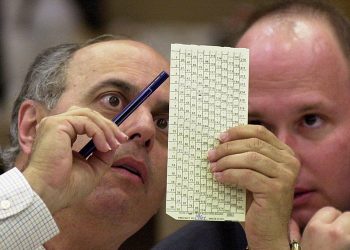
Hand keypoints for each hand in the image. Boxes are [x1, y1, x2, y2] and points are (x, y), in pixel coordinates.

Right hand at [23, 106, 127, 213]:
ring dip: (106, 129)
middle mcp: (56, 126)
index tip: (121, 139)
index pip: (86, 121)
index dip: (105, 127)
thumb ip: (103, 155)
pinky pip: (85, 121)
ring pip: (88, 115)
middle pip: (89, 114)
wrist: (49, 195)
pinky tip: (104, 147)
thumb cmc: (66, 186)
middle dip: (109, 126)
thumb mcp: (92, 168)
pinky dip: (98, 133)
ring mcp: (54, 124)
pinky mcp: (56, 125)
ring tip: (113, 145)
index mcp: (61, 135)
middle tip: (122, 139)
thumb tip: (115, 143)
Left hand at [208, 125, 299, 249]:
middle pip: (253, 144)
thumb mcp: (253, 173)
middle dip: (228, 147)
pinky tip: (219, 178)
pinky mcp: (276, 189)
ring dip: (226, 161)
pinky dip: (229, 174)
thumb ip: (245, 156)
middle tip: (211, 154)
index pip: (260, 132)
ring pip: (250, 158)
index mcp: (285, 153)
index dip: (238, 131)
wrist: (268, 231)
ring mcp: (285, 176)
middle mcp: (290, 161)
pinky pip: (247, 175)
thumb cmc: (257, 201)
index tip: (220, 137)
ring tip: (213, 167)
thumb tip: (220, 140)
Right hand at [289, 207, 349, 249]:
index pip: (331, 210)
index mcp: (315, 227)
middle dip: (345, 222)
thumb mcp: (295, 245)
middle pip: (347, 215)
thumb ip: (293, 230)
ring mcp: (347, 240)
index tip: (330, 226)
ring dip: (349, 230)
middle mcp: (333, 231)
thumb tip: (291, 221)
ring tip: (343, 239)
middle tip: (339, 233)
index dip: (332, 217)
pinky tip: (346, 245)